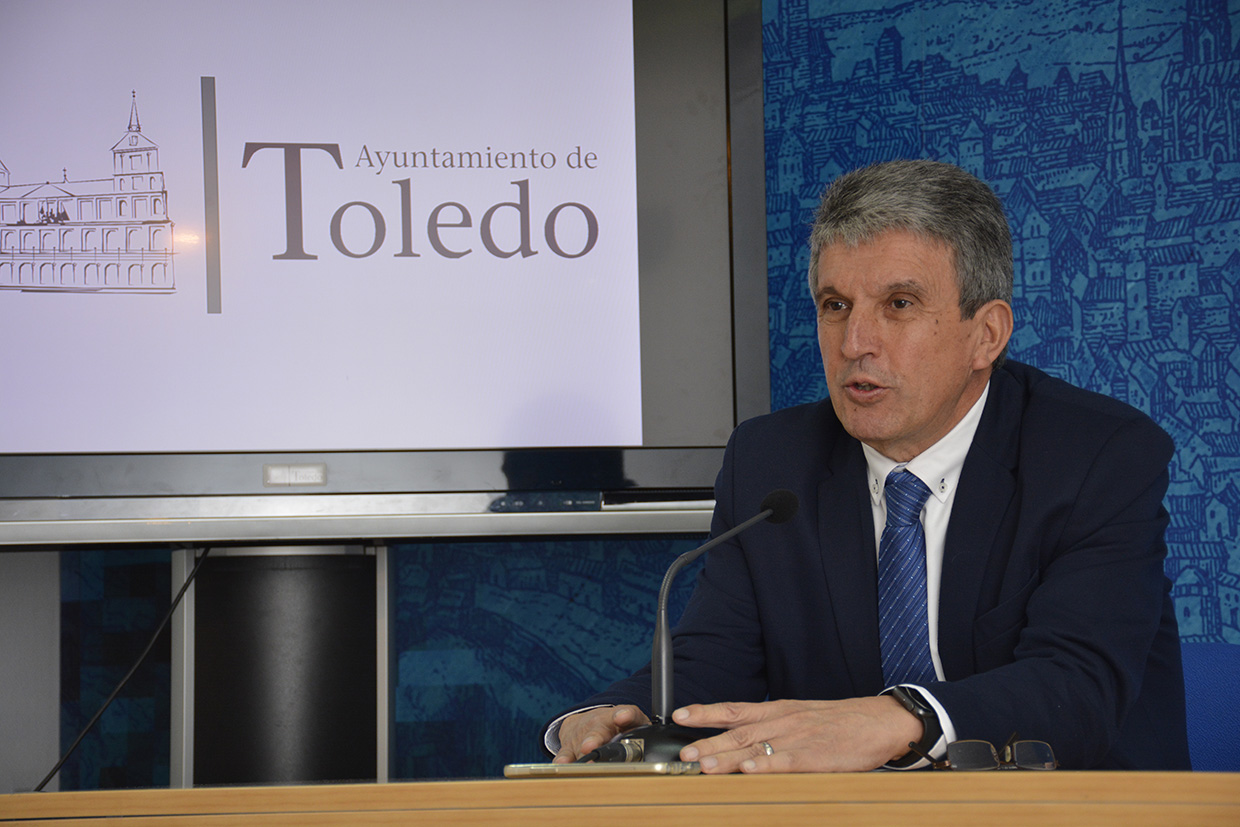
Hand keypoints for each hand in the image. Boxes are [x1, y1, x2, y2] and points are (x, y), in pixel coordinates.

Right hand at [552, 705, 650, 763]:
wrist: (588, 720)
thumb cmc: (616, 727)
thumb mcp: (634, 725)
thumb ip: (644, 736)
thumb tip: (659, 753)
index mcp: (620, 718)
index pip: (627, 713)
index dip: (625, 714)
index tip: (622, 716)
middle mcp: (598, 723)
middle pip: (597, 730)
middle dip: (594, 738)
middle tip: (591, 746)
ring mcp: (582, 733)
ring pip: (580, 742)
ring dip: (580, 750)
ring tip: (581, 755)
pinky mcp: (568, 744)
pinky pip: (565, 752)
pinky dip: (564, 758)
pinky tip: (564, 763)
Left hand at [674, 696, 919, 772]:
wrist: (879, 722)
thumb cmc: (840, 723)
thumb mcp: (802, 716)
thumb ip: (774, 727)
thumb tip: (743, 742)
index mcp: (778, 711)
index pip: (734, 709)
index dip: (705, 712)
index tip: (679, 715)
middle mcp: (782, 721)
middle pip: (737, 731)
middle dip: (707, 741)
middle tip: (683, 753)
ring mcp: (798, 738)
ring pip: (755, 747)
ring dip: (727, 757)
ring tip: (703, 765)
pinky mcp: (815, 756)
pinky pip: (786, 761)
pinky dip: (765, 765)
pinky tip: (749, 771)